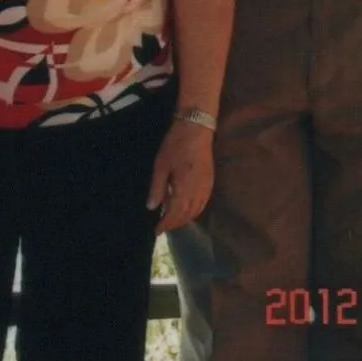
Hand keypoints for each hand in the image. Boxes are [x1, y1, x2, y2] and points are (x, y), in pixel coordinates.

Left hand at [148, 120, 214, 235]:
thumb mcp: (161, 166)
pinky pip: (203, 204)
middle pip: (186, 216)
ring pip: (196, 211)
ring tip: (172, 220)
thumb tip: (152, 208)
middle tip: (162, 227)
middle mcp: (198, 192)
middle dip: (174, 223)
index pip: (174, 214)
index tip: (156, 231)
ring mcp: (206, 188)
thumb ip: (157, 188)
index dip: (165, 224)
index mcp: (184, 189)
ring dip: (184, 219)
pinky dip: (194, 211)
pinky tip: (187, 210)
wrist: (196, 129)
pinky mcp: (210, 182)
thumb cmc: (175, 145)